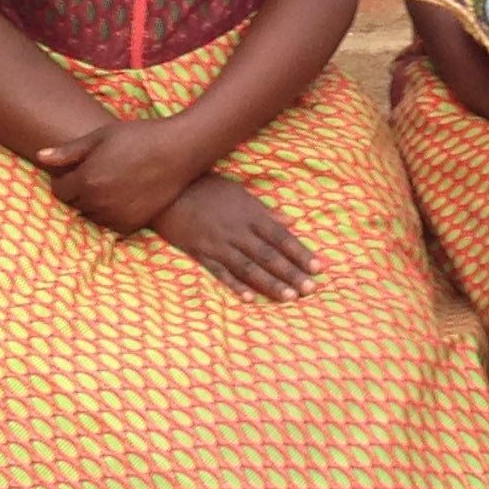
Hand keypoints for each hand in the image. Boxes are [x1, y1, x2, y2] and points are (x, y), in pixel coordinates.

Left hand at [36, 115, 200, 231]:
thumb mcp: (102, 136)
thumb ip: (68, 151)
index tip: (78, 169)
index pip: (60, 190)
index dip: (66, 178)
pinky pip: (111, 225)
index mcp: (87, 179)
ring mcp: (116, 215)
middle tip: (99, 174)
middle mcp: (99, 202)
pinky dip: (113, 215)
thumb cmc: (140, 136)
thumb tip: (39, 157)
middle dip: (81, 191)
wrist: (180, 150)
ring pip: (92, 216)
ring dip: (96, 204)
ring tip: (114, 184)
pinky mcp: (133, 224)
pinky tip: (125, 197)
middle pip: (75, 204)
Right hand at [154, 173, 317, 300]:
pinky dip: (235, 285)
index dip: (300, 253)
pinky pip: (220, 273)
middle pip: (269, 255)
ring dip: (270, 283)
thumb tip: (292, 222)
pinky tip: (251, 298)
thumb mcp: (241, 194)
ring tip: (289, 297)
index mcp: (250, 214)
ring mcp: (218, 244)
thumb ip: (266, 211)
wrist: (169, 191)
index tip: (319, 268)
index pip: (281, 237)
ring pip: (248, 267)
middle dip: (291, 273)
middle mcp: (237, 231)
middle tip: (311, 289)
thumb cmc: (210, 190)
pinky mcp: (200, 253)